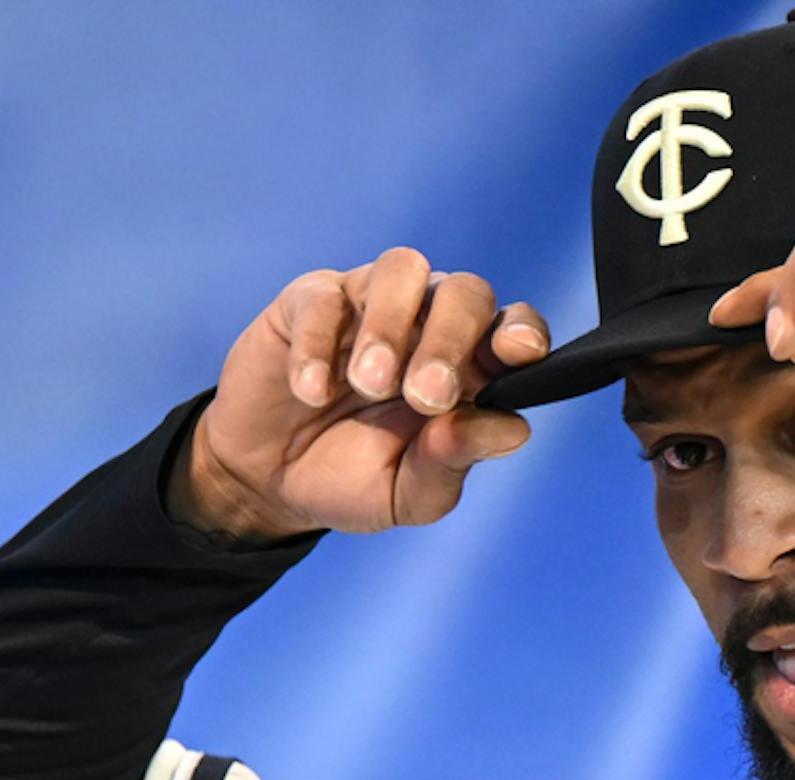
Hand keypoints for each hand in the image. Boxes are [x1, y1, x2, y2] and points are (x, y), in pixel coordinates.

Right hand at [171, 247, 550, 540]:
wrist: (270, 482)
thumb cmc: (353, 480)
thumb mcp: (409, 494)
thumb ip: (455, 461)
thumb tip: (513, 430)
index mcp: (470, 369)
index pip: (514, 328)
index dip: (523, 331)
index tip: (517, 353)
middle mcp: (428, 324)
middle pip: (465, 292)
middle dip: (451, 339)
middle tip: (426, 396)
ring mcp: (369, 305)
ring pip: (402, 269)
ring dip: (392, 327)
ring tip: (370, 385)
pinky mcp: (308, 303)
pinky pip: (323, 296)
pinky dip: (319, 343)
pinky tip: (313, 391)